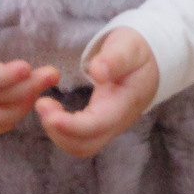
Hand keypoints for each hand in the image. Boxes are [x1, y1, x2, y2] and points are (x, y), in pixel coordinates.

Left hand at [36, 26, 159, 157]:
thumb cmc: (136, 51)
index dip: (71, 125)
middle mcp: (117, 121)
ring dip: (58, 133)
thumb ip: (114, 58)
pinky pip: (80, 139)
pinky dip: (62, 131)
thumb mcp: (128, 46)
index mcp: (125, 103)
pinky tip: (51, 110)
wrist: (152, 60)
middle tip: (41, 103)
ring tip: (43, 106)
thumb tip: (98, 71)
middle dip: (59, 132)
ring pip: (81, 147)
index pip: (97, 125)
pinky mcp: (101, 124)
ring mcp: (110, 126)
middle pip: (86, 145)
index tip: (46, 109)